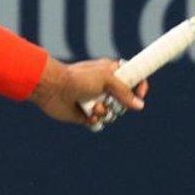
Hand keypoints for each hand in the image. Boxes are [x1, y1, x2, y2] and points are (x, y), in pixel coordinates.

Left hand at [29, 57, 148, 127]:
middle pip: (125, 101)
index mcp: (110, 72)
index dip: (139, 85)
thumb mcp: (105, 79)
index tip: (141, 93)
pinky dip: (95, 120)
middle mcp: (104, 87)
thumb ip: (124, 91)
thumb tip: (140, 105)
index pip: (132, 78)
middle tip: (110, 100)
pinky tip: (86, 114)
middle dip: (120, 104)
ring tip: (94, 107)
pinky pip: (99, 122)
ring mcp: (95, 100)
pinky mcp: (86, 114)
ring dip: (105, 112)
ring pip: (113, 113)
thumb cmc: (78, 78)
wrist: (53, 89)